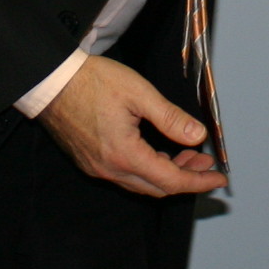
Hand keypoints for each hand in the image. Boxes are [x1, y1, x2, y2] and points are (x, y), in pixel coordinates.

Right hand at [35, 55, 228, 196]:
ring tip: (187, 155)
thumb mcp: (138, 93)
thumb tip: (197, 135)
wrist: (51, 81)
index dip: (198, 182)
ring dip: (167, 174)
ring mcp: (97, 167)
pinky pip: (125, 175)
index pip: (171, 180)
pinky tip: (158, 153)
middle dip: (186, 178)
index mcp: (124, 154)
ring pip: (141, 183)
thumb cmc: (90, 82)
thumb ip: (170, 118)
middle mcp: (110, 169)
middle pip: (157, 187)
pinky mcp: (90, 161)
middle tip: (205, 162)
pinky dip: (148, 170)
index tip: (217, 179)